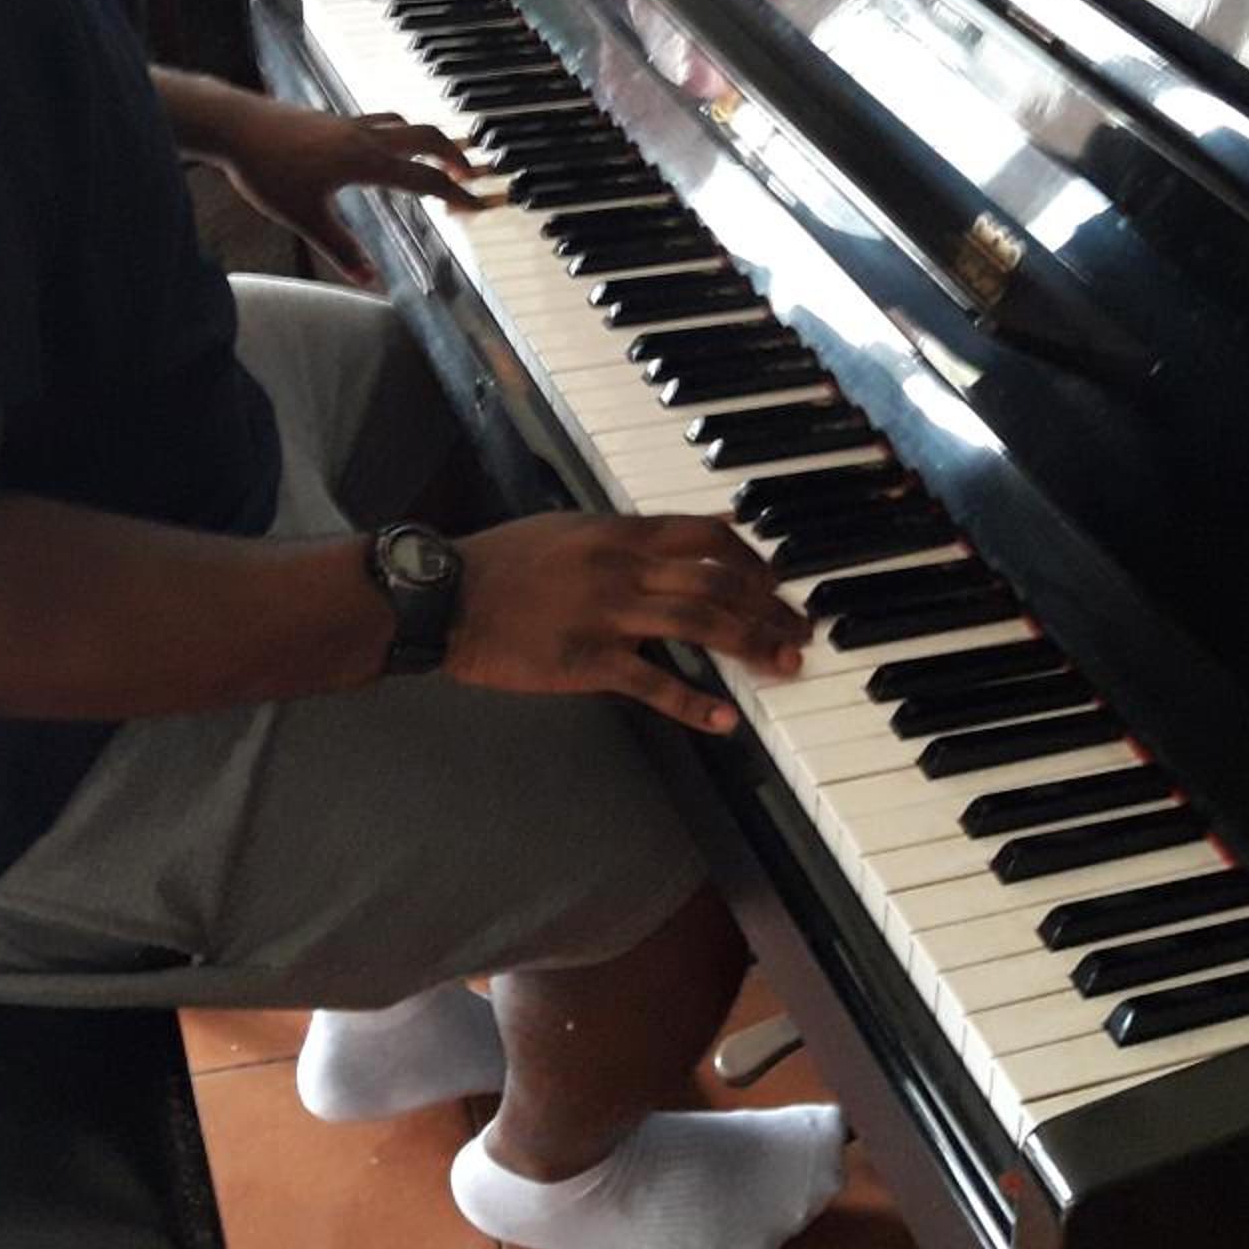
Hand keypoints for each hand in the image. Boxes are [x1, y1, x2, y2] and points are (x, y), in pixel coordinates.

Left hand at [216, 96, 479, 283]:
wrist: (233, 125)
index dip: (457, 194)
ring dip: (427, 139)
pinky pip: (378, 119)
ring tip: (435, 156)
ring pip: (403, 123)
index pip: (425, 179)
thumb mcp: (305, 219)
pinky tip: (384, 143)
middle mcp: (364, 137)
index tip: (478, 205)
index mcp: (366, 162)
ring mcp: (348, 123)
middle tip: (469, 175)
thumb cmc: (266, 170)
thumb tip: (369, 280)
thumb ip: (341, 250)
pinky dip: (396, 130)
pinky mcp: (331, 119)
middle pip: (427, 137)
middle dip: (454, 156)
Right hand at [445, 512, 809, 734]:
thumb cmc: (504, 562)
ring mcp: (608, 615)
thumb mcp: (571, 529)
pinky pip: (653, 683)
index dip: (751, 559)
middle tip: (800, 631)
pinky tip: (725, 720)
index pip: (707, 536)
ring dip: (751, 645)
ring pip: (700, 624)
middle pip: (718, 583)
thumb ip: (628, 536)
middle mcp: (623, 568)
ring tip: (784, 665)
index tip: (776, 581)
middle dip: (769, 608)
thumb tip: (683, 535)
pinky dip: (694, 703)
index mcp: (620, 533)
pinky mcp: (588, 662)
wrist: (449, 597)